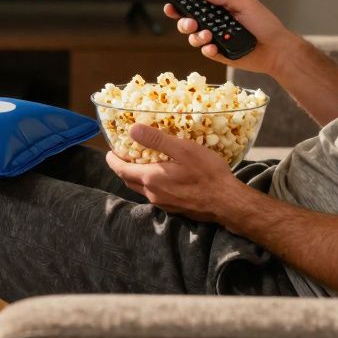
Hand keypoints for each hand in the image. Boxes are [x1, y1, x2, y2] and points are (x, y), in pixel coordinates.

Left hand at [105, 123, 248, 222]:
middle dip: (122, 167)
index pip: (121, 169)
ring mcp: (163, 203)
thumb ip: (157, 140)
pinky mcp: (174, 208)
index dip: (112, 159)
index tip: (110, 150)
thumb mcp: (184, 150)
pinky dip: (151, 183)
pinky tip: (163, 175)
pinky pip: (155, 194)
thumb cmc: (207, 174)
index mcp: (151, 178)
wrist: (227, 203)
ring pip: (141, 188)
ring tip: (142, 161)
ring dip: (137, 175)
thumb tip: (132, 130)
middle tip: (124, 154)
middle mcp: (153, 194)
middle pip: (129, 180)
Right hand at [163, 0, 297, 74]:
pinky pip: (206, 52)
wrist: (277, 49)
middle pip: (188, 23)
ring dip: (197, 36)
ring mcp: (216, 40)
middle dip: (183, 22)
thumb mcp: (246, 5)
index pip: (196, 6)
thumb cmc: (265, 25)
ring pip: (194, 38)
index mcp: (219, 11)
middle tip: (190, 22)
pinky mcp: (220, 55)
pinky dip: (207, 49)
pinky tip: (213, 46)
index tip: (170, 3)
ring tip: (208, 35)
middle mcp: (215, 25)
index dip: (181, 4)